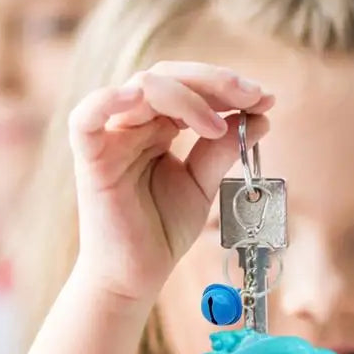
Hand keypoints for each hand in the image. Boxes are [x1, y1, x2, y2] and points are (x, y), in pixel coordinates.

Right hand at [68, 61, 273, 303]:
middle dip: (215, 82)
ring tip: (219, 126)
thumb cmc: (161, 232)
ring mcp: (109, 138)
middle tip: (254, 95)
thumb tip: (260, 118)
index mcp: (157, 127)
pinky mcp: (90, 159)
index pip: (190, 88)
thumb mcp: (202, 186)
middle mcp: (132, 124)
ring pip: (142, 88)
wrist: (136, 276)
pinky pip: (86, 117)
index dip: (227, 88)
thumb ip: (222, 151)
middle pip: (168, 77)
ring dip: (187, 97)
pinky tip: (141, 97)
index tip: (266, 99)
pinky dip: (109, 99)